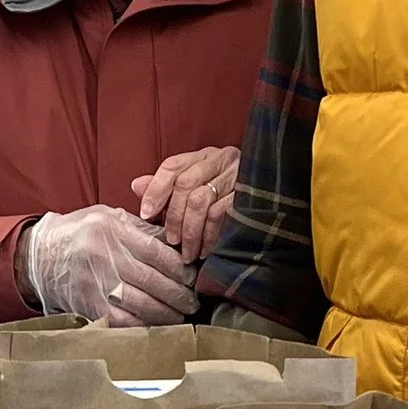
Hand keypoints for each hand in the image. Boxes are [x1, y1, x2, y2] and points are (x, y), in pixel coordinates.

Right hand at [25, 204, 197, 325]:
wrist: (38, 257)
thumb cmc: (78, 235)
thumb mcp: (106, 217)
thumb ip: (140, 228)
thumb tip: (178, 244)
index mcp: (110, 228)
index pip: (157, 251)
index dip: (180, 268)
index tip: (192, 276)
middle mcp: (102, 255)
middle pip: (153, 280)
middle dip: (179, 294)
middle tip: (193, 301)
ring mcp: (93, 283)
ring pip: (142, 304)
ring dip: (167, 313)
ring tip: (180, 314)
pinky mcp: (87, 306)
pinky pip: (123, 321)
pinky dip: (143, 326)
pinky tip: (156, 325)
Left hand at [131, 144, 240, 264]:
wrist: (271, 201)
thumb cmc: (225, 198)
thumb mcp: (194, 188)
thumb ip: (165, 188)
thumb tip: (136, 186)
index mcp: (204, 156)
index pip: (172, 166)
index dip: (155, 190)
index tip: (145, 215)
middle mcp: (220, 159)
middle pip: (185, 184)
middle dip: (173, 216)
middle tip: (170, 240)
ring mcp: (237, 176)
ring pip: (200, 201)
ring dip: (189, 231)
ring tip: (186, 252)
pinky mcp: (248, 196)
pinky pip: (220, 215)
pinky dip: (208, 236)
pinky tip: (204, 251)